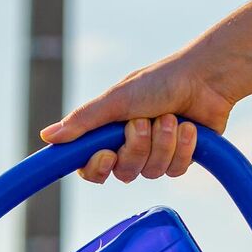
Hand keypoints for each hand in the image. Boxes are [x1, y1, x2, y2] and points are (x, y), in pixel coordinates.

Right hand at [39, 53, 237, 183]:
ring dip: (163, 143)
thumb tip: (47, 136)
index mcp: (108, 134)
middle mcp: (129, 147)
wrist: (205, 79)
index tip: (108, 153)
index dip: (98, 167)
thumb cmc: (159, 82)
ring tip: (171, 118)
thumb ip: (83, 121)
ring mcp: (155, 155)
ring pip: (151, 172)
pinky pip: (175, 170)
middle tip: (145, 121)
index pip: (91, 168)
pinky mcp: (180, 159)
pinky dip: (183, 147)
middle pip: (124, 172)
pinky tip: (189, 127)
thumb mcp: (116, 100)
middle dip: (137, 147)